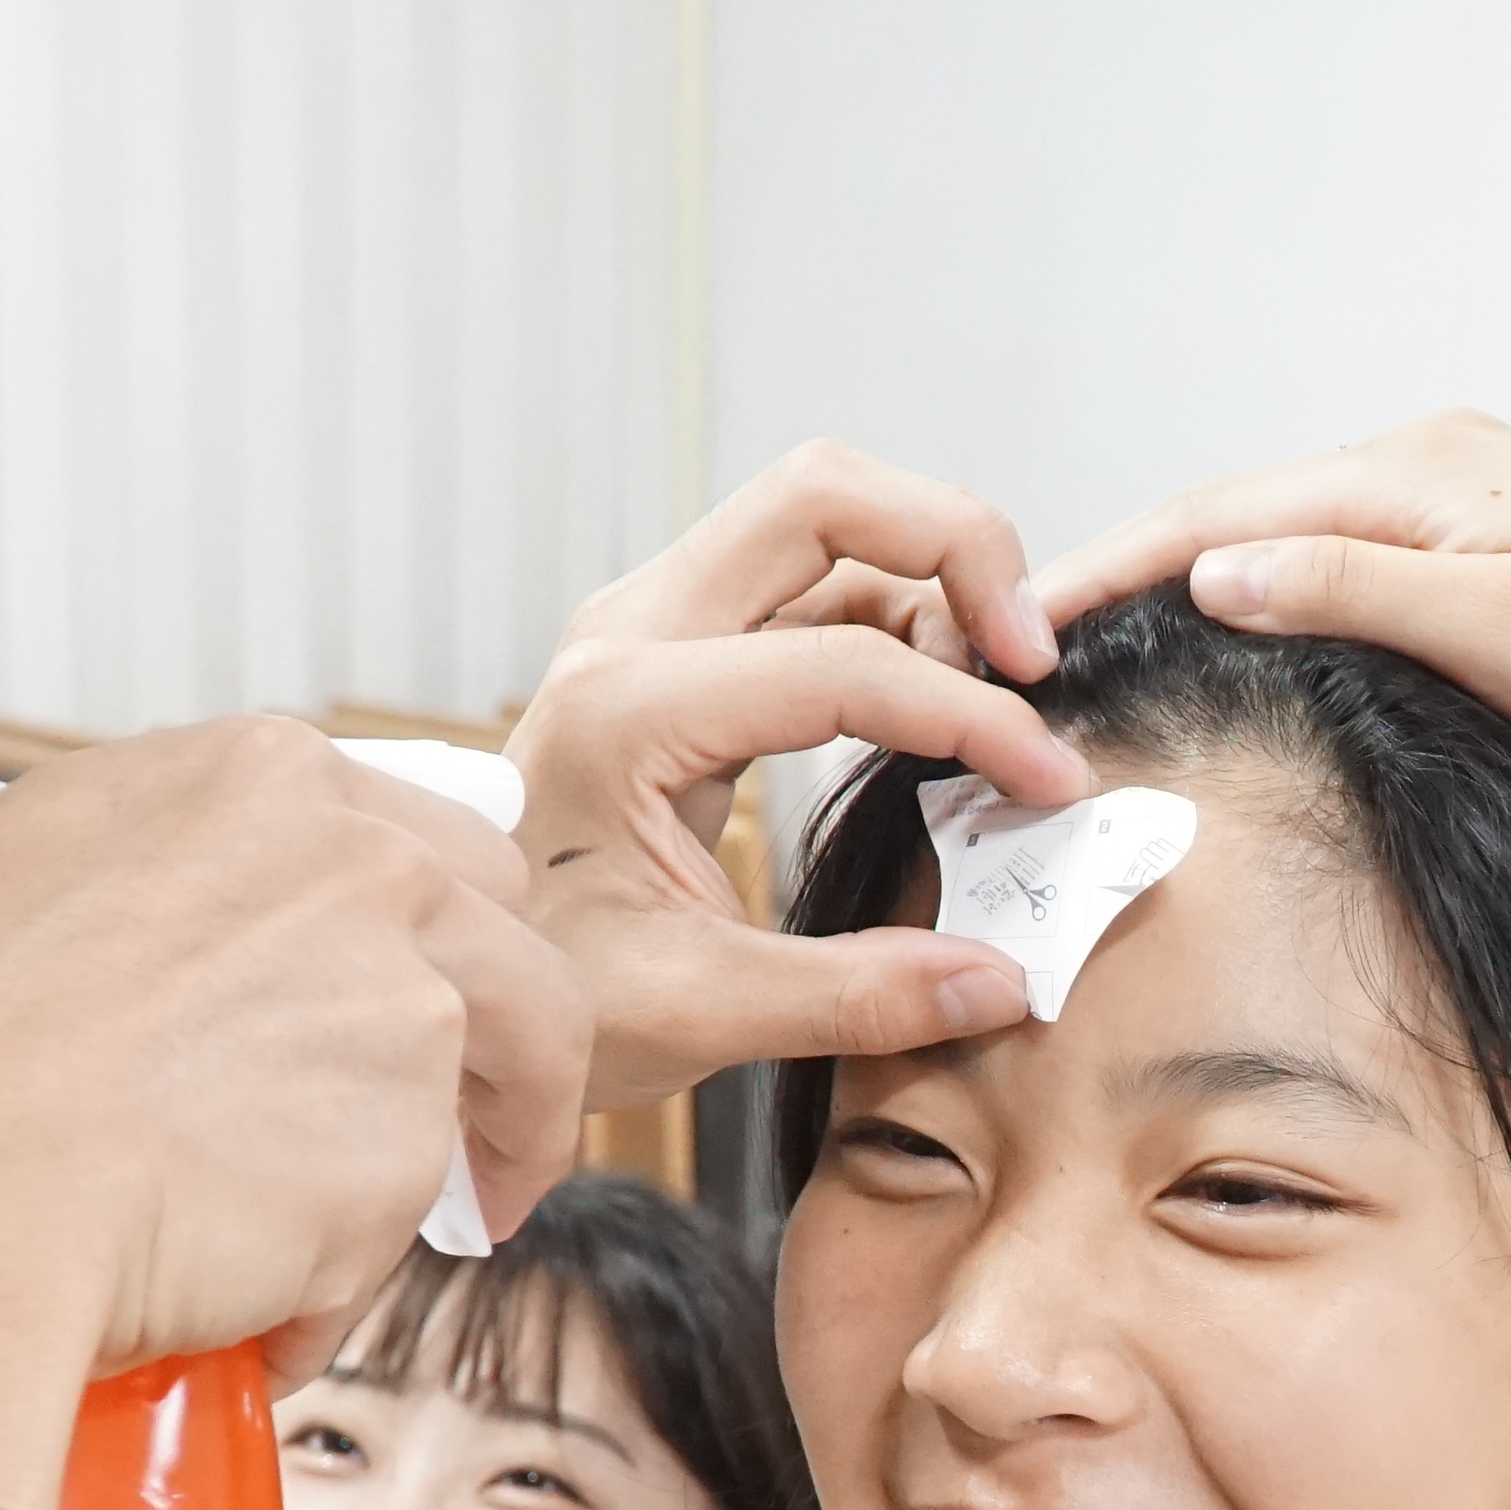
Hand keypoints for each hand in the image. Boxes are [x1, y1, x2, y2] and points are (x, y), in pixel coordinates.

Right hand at [0, 718, 590, 1509]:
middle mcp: (352, 856)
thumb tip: (27, 882)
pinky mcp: (408, 1142)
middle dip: (484, 1017)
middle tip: (439, 1117)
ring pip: (517, 1067)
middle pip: (503, 921)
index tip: (371, 997)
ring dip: (466, 1149)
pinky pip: (411, 1225)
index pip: (393, 831)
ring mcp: (400, 993)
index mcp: (240, 775)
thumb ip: (47, 867)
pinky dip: (341, 1281)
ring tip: (372, 1242)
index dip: (392, 931)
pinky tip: (249, 1311)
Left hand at [511, 444, 1099, 1106]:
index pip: (845, 663)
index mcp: (626, 712)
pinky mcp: (675, 642)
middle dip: (957, 544)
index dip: (974, 718)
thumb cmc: (544, 993)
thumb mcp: (698, 1014)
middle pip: (824, 495)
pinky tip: (938, 698)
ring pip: (821, 516)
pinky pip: (806, 576)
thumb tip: (1003, 981)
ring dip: (930, 570)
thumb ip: (857, 996)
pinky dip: (894, 607)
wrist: (458, 976)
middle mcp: (631, 632)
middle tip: (1031, 658)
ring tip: (996, 686)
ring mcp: (650, 622)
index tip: (1052, 784)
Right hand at [1035, 410, 1510, 795]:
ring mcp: (1456, 499)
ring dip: (1186, 578)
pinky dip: (1259, 589)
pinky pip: (1333, 557)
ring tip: (1091, 637)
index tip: (1018, 618)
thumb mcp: (1495, 631)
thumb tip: (1213, 571)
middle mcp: (1428, 460)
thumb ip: (1349, 592)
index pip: (1219, 511)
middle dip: (1125, 567)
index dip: (1109, 566)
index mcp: (1418, 467)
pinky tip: (1224, 630)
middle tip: (1018, 635)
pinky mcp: (1481, 546)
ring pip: (1281, 533)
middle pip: (1236, 510)